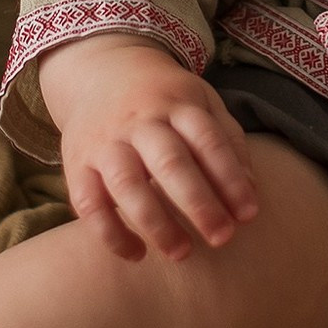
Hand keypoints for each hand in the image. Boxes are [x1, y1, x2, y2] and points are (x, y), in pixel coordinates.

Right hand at [38, 34, 258, 264]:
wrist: (99, 73)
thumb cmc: (163, 99)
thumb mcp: (201, 102)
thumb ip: (228, 141)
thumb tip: (250, 193)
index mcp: (177, 104)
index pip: (208, 140)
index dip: (230, 178)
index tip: (249, 214)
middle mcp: (139, 122)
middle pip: (170, 163)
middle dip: (198, 204)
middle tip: (222, 238)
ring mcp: (105, 143)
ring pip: (127, 185)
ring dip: (156, 223)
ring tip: (182, 253)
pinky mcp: (78, 166)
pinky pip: (89, 204)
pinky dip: (110, 233)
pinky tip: (137, 254)